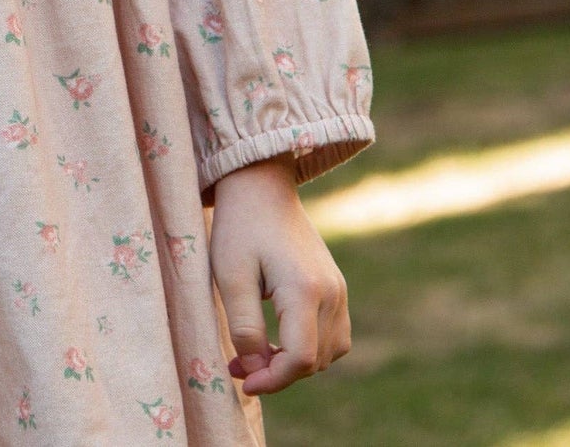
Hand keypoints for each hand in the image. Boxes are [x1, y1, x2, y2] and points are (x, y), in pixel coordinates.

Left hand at [208, 153, 351, 394]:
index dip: (272, 380)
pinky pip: (333, 335)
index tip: (243, 382)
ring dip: (296, 363)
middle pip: (316, 361)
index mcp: (306, 290)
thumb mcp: (230, 276)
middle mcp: (332, 293)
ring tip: (256, 353)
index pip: (300, 359)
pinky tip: (277, 339)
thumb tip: (255, 370)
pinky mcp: (337, 286)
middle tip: (239, 366)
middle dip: (279, 373)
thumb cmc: (240, 228)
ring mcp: (339, 289)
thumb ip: (244, 327)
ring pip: (329, 352)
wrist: (261, 187)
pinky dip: (310, 347)